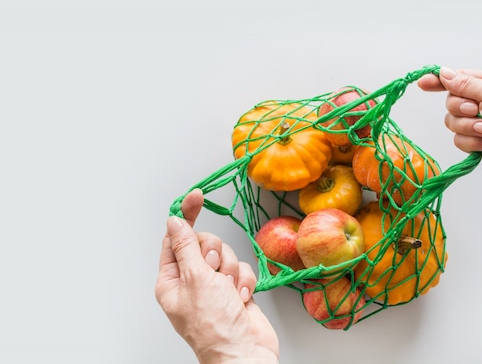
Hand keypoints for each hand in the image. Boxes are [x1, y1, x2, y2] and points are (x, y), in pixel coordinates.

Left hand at [155, 189, 278, 363]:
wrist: (245, 351)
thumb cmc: (214, 325)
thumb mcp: (196, 278)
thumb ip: (186, 246)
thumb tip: (174, 221)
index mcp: (172, 280)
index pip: (175, 238)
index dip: (186, 216)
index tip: (196, 196)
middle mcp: (192, 281)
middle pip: (205, 243)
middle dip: (216, 254)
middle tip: (214, 272)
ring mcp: (215, 286)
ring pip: (227, 255)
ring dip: (231, 271)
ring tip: (229, 291)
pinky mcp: (235, 289)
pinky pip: (242, 269)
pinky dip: (244, 281)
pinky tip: (241, 298)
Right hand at [417, 67, 481, 185]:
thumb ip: (468, 84)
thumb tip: (445, 73)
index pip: (460, 79)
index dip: (440, 81)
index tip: (423, 83)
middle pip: (452, 102)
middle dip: (460, 108)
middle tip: (476, 112)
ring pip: (453, 124)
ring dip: (468, 128)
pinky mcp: (481, 146)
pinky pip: (461, 142)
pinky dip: (472, 143)